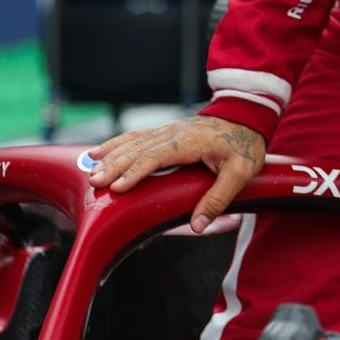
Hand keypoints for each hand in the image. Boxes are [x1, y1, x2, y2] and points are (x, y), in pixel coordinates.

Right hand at [88, 115, 265, 232]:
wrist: (248, 115)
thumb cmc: (245, 144)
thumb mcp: (241, 173)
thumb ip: (219, 198)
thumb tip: (198, 225)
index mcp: (190, 142)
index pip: (157, 156)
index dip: (136, 171)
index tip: (117, 186)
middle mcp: (174, 133)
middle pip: (138, 149)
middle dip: (114, 165)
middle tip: (95, 182)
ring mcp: (168, 130)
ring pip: (133, 141)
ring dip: (111, 155)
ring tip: (91, 170)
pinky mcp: (165, 132)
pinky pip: (135, 136)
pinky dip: (115, 144)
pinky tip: (98, 152)